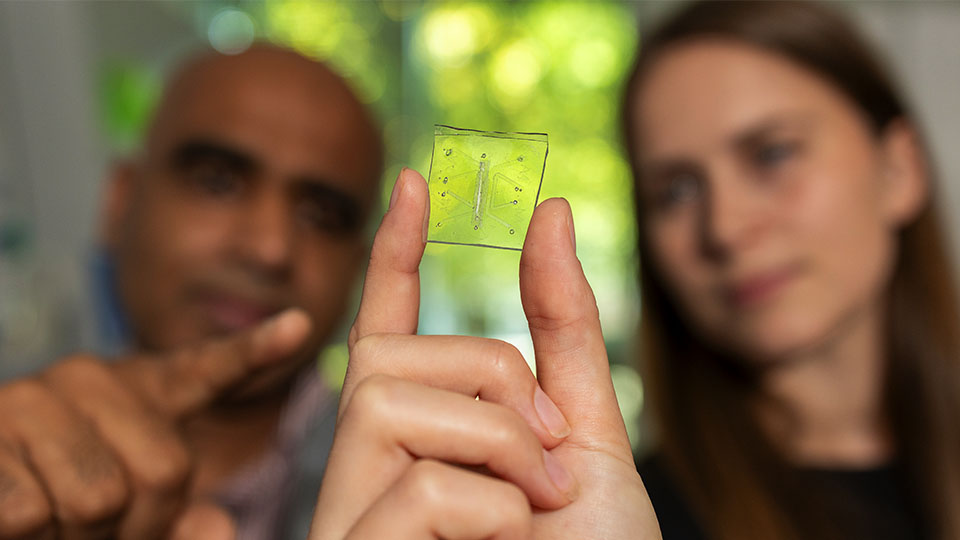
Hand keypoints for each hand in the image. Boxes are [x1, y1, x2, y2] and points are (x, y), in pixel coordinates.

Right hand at [0, 308, 310, 538]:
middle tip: (102, 528)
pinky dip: (29, 536)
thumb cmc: (61, 498)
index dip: (255, 351)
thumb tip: (218, 526)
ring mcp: (32, 397)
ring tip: (55, 520)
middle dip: (140, 525)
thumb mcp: (129, 505)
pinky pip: (31, 511)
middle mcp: (89, 378)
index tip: (300, 326)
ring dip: (79, 538)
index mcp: (138, 390)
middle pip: (164, 471)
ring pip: (97, 498)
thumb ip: (177, 512)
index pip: (207, 368)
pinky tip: (16, 517)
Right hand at [308, 168, 660, 538]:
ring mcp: (352, 515)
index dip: (393, 259)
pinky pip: (417, 490)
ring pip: (383, 404)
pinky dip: (495, 515)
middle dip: (492, 380)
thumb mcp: (587, 433)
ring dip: (498, 444)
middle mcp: (368, 472)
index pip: (384, 334)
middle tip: (549, 461)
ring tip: (532, 511)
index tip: (411, 182)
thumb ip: (561, 330)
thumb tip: (551, 210)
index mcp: (419, 441)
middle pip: (387, 356)